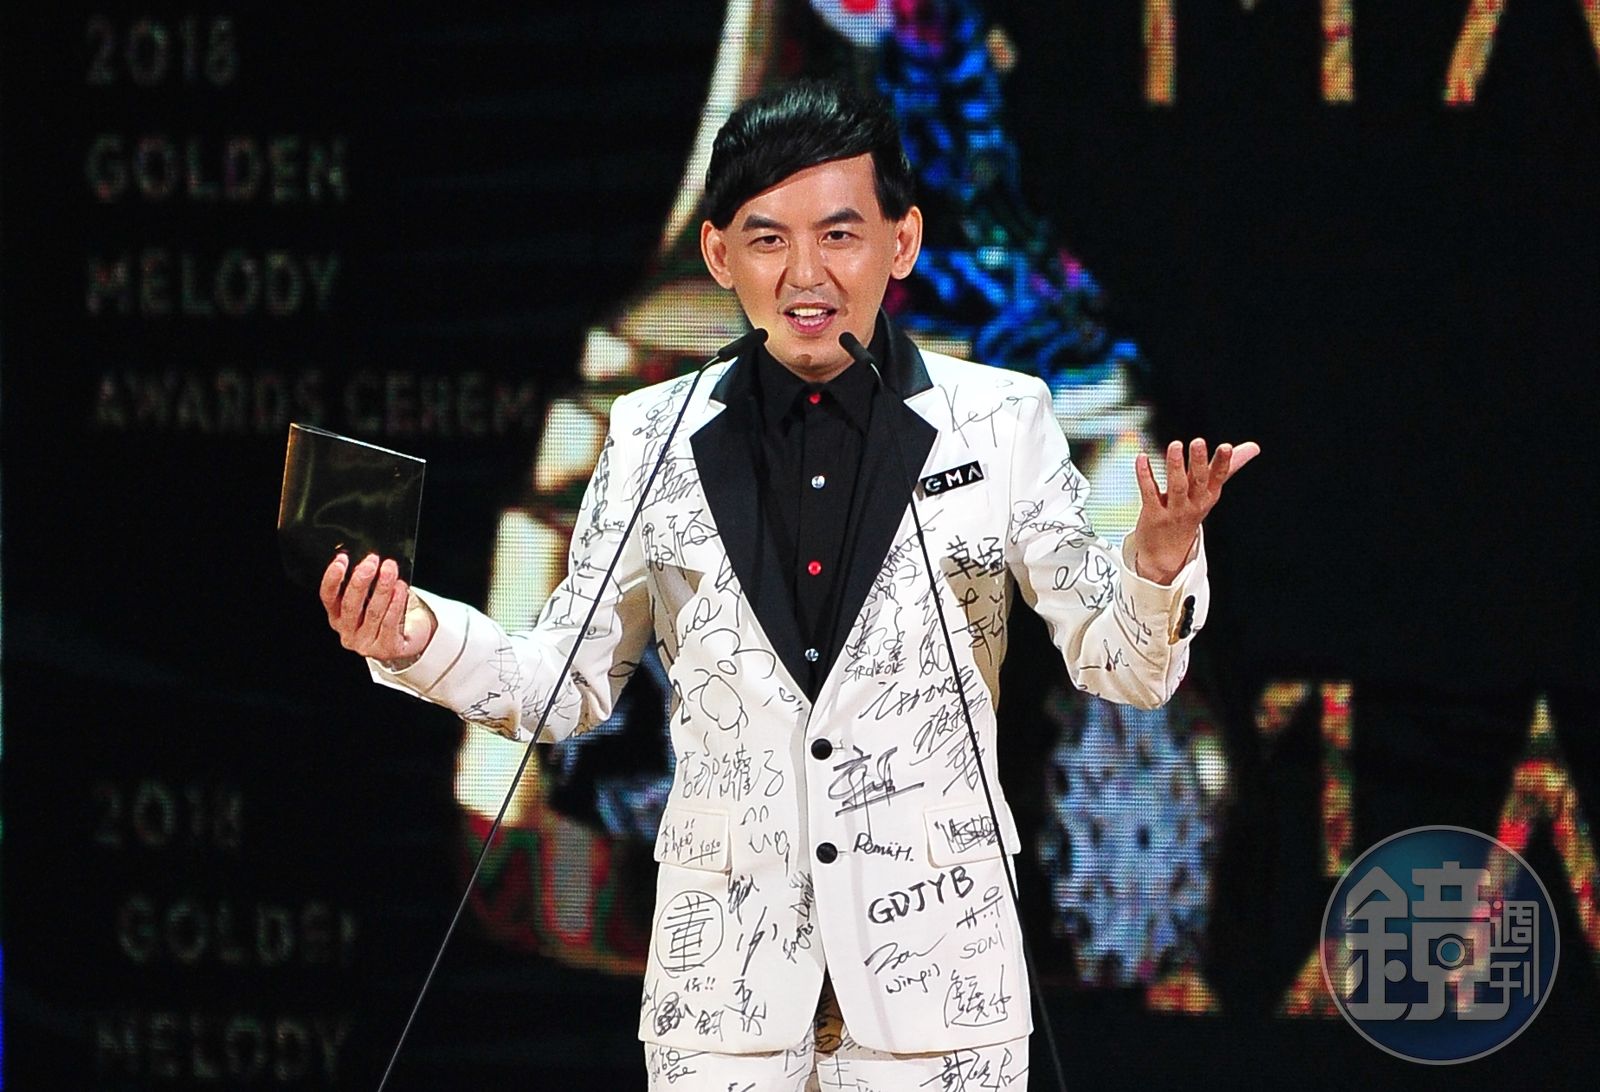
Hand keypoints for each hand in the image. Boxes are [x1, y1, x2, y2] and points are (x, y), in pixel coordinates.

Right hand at [319, 552, 435, 664]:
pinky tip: (400, 589)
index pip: (328, 597)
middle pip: (350, 605)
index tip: (341, 559)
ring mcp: (365, 643)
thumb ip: (364, 583)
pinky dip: (396, 604)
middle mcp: (347, 632)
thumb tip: (368, 561)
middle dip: (361, 580)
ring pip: (373, 612)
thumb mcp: (369, 599)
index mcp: (337, 617)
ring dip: (382, 588)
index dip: (332, 578)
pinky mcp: (385, 650)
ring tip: (390, 570)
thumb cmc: (384, 615)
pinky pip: (390, 623)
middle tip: (371, 561)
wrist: (404, 641)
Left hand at [1131, 439, 1259, 583]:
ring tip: (1175, 446)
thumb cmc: (1189, 514)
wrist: (1166, 554)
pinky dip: (1145, 475)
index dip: (1223, 463)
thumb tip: (1254, 447)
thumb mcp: (1210, 493)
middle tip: (1198, 442)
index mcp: (1208, 496)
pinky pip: (1149, 493)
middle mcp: (1193, 504)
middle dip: (1199, 462)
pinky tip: (1142, 458)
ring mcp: (1173, 511)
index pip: (1218, 478)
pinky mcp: (1153, 515)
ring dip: (1175, 466)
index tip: (1227, 447)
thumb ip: (1227, 467)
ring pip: (1176, 487)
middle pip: (1198, 482)